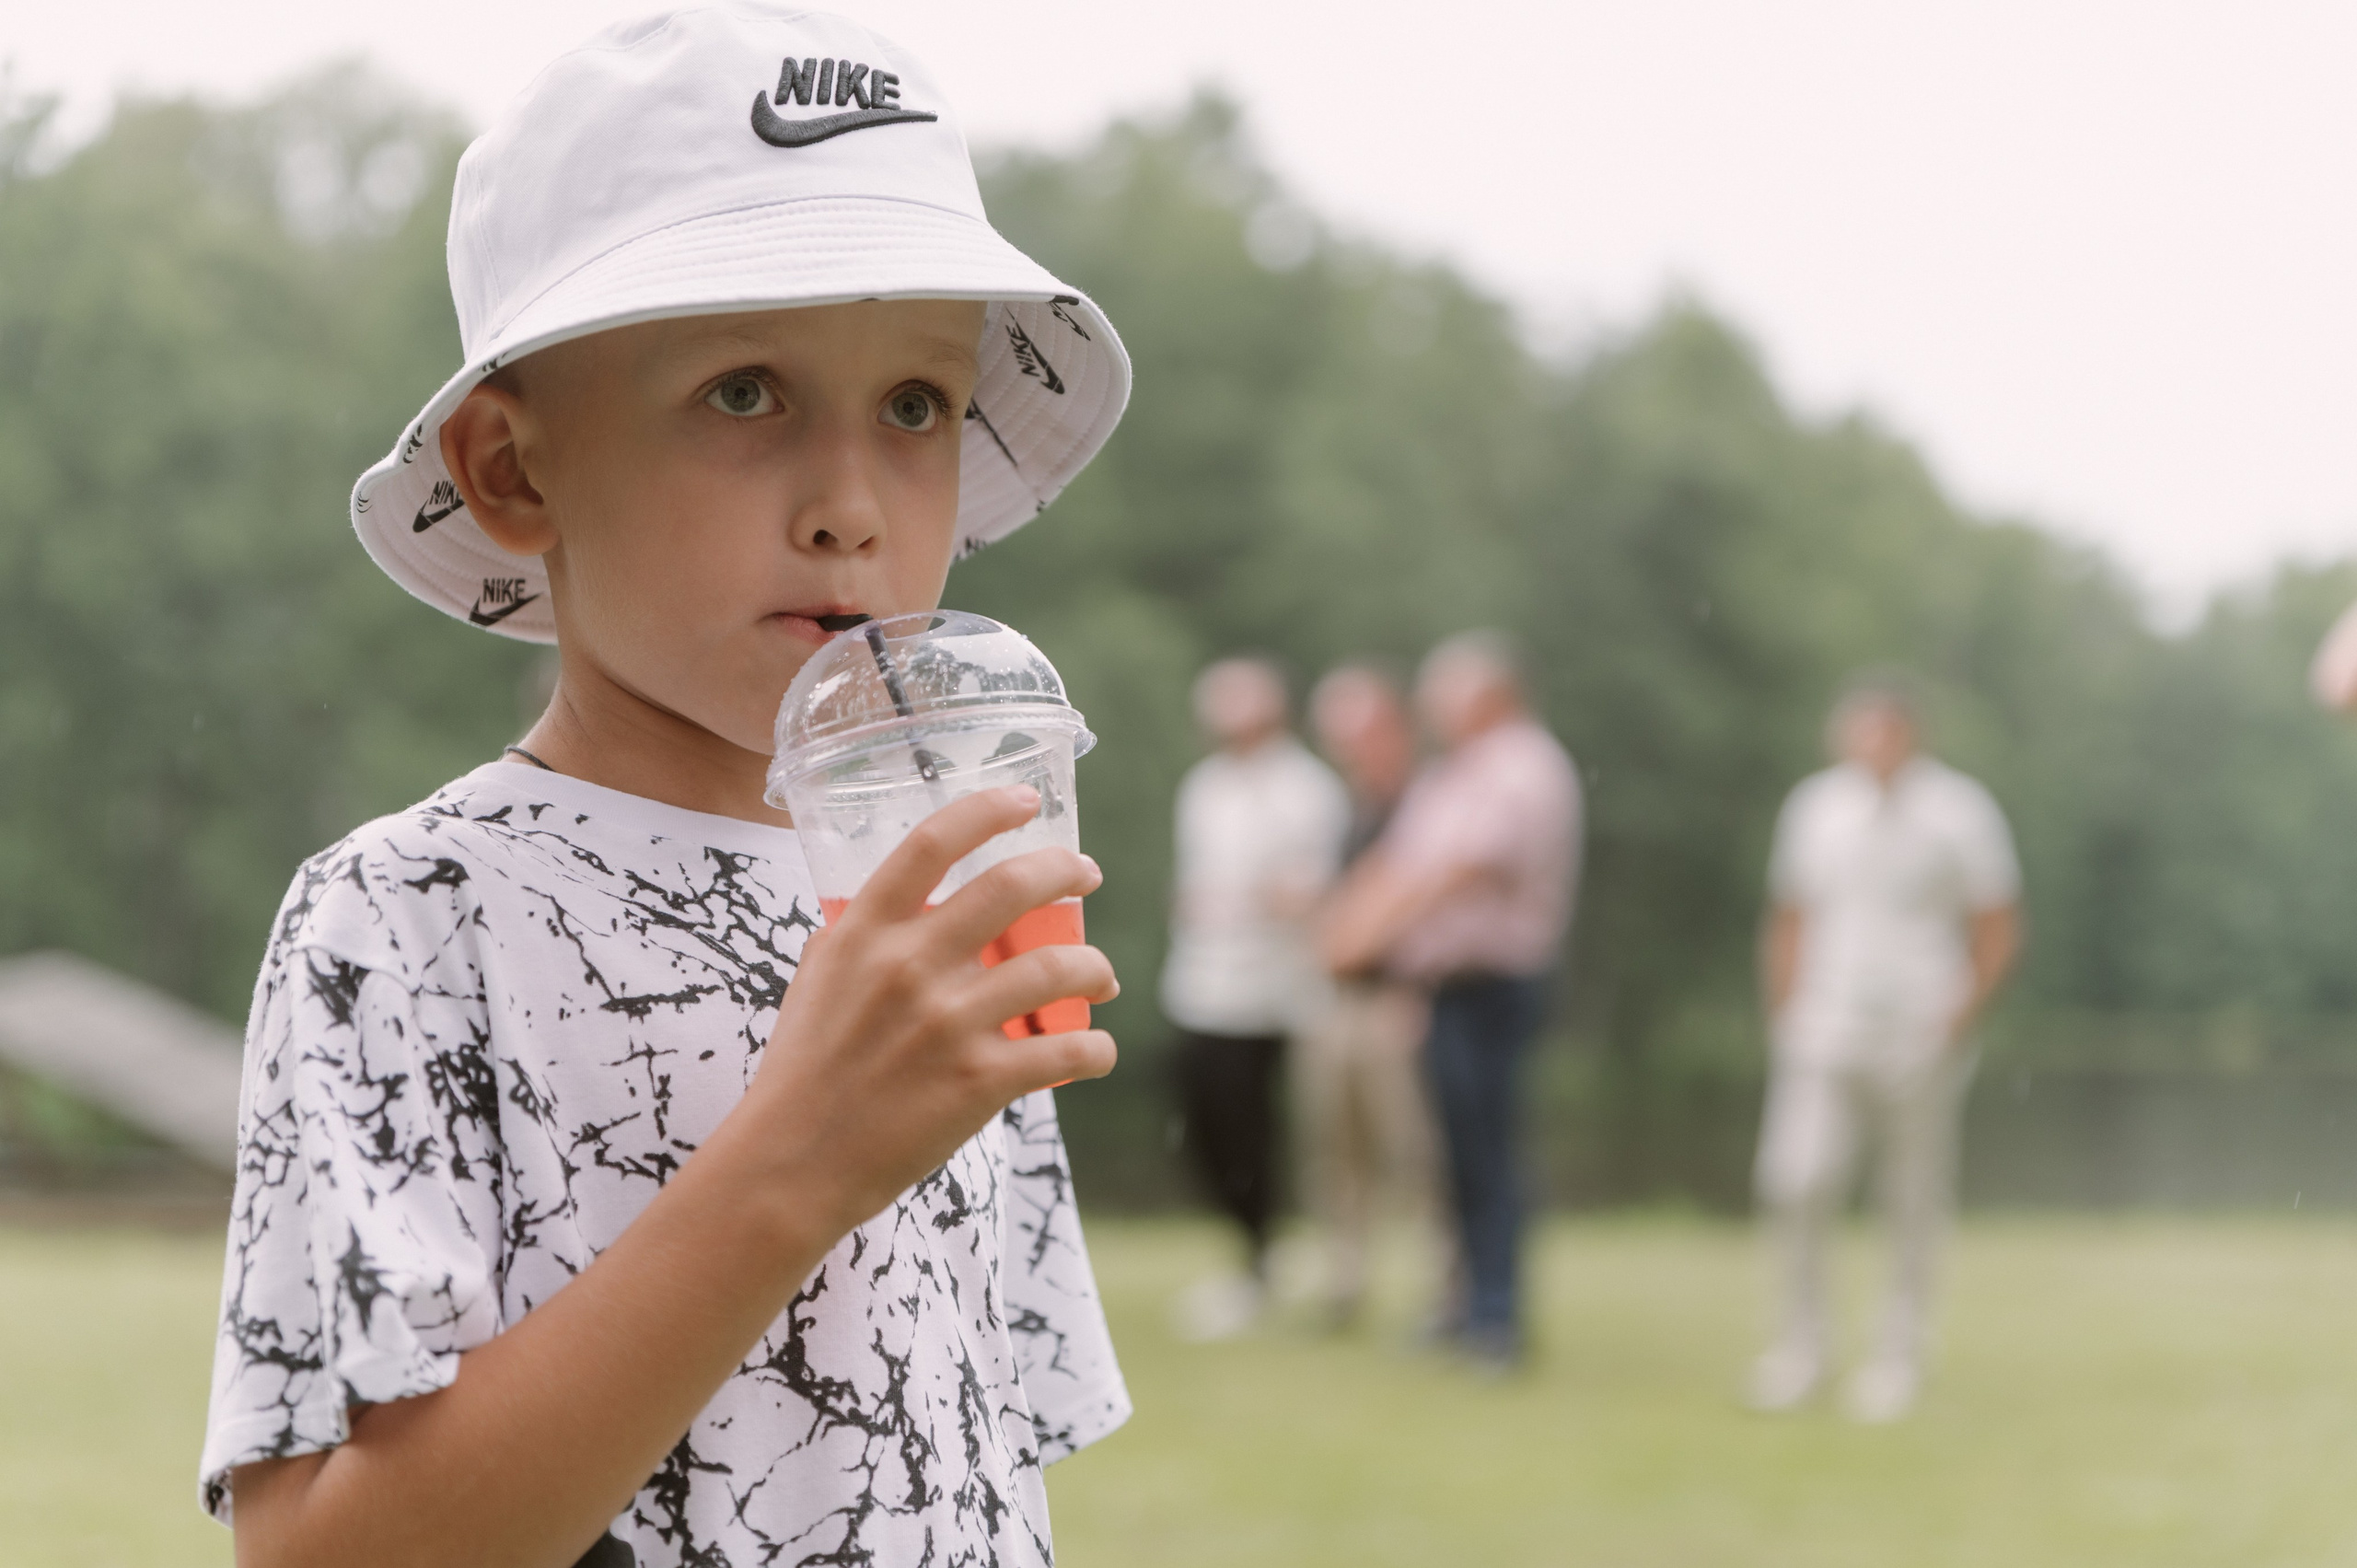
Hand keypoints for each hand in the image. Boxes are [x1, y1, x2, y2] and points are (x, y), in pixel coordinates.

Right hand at [733, 786, 1118, 1243]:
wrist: (790, 1164)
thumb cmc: (802, 1071)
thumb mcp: (816, 981)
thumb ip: (860, 935)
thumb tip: (903, 903)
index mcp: (865, 932)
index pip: (934, 841)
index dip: (990, 808)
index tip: (1027, 800)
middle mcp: (909, 965)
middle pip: (1012, 886)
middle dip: (1066, 870)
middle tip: (1085, 875)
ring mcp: (948, 1022)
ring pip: (1057, 966)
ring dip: (1095, 967)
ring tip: (1100, 977)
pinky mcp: (979, 1081)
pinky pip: (1067, 1051)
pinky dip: (1096, 1048)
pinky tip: (1097, 1050)